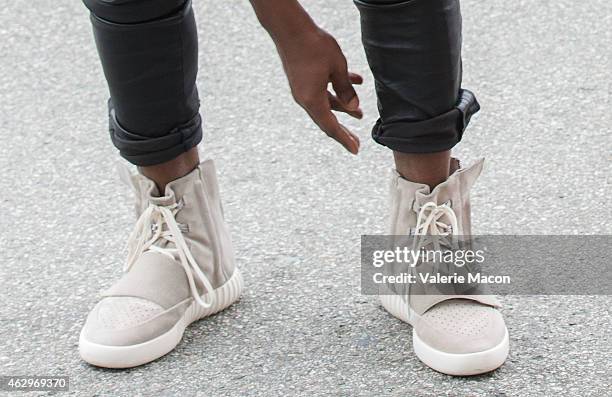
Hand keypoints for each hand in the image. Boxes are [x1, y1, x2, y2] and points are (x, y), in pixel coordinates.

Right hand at [275, 28, 362, 153]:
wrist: (290, 29)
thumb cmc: (314, 46)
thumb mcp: (337, 68)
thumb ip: (346, 90)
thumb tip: (353, 108)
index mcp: (312, 100)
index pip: (331, 126)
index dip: (344, 139)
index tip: (355, 150)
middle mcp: (305, 99)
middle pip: (327, 120)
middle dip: (343, 130)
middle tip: (356, 142)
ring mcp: (302, 90)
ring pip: (326, 104)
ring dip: (343, 108)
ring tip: (359, 114)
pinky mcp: (302, 80)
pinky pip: (322, 91)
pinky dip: (336, 90)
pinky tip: (354, 82)